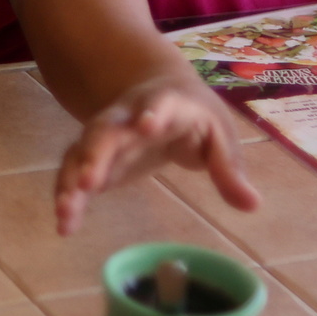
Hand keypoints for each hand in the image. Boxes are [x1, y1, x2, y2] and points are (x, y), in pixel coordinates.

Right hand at [50, 74, 260, 233]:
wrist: (156, 91)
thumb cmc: (194, 115)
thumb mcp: (220, 136)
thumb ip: (229, 169)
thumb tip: (252, 205)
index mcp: (166, 104)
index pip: (158, 105)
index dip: (152, 113)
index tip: (146, 126)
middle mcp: (127, 116)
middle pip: (107, 130)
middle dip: (96, 154)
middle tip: (88, 182)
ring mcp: (106, 135)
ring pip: (83, 152)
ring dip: (72, 180)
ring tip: (66, 210)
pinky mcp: (94, 157)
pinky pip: (74, 172)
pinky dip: (67, 195)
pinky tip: (64, 224)